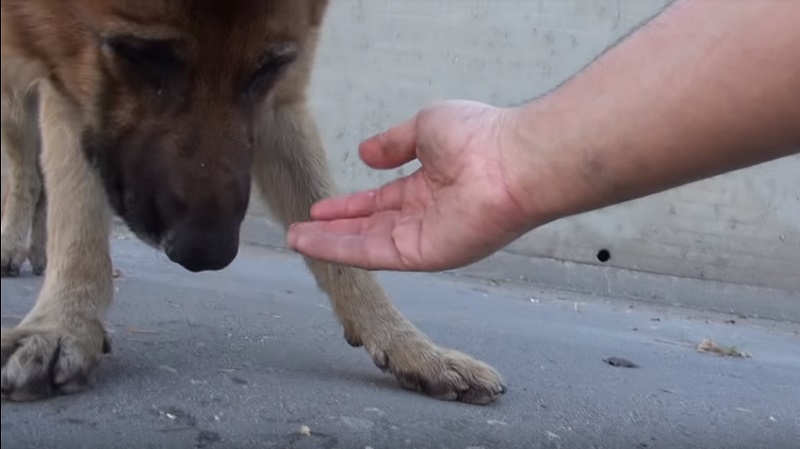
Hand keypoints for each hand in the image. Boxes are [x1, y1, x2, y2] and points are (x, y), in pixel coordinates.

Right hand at [286, 100, 536, 270]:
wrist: (512, 161)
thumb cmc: (480, 136)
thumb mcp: (425, 127)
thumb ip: (394, 143)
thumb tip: (365, 154)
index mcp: (428, 186)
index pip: (380, 201)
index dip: (349, 205)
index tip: (320, 207)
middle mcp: (425, 216)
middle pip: (369, 228)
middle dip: (333, 230)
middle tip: (299, 230)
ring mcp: (424, 238)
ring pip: (366, 244)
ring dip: (329, 243)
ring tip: (295, 239)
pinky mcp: (422, 255)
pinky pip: (373, 254)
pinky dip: (340, 250)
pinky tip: (312, 244)